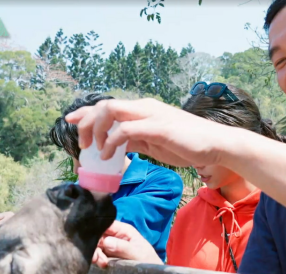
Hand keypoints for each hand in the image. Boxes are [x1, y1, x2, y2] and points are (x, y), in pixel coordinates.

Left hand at [64, 98, 234, 167]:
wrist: (215, 145)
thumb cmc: (187, 144)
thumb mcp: (155, 142)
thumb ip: (135, 140)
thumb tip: (115, 145)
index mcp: (143, 110)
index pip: (108, 106)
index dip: (85, 113)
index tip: (70, 122)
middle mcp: (144, 108)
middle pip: (104, 105)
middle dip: (85, 122)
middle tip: (80, 144)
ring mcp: (151, 115)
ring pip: (111, 111)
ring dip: (95, 129)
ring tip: (93, 149)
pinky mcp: (158, 128)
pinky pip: (126, 130)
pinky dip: (112, 142)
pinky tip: (108, 155)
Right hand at [92, 221, 162, 267]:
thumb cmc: (148, 260)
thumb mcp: (138, 253)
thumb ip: (123, 247)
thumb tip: (106, 241)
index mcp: (124, 230)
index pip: (106, 223)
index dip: (97, 229)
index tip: (93, 240)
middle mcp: (116, 236)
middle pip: (99, 235)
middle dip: (95, 245)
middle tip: (97, 257)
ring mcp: (111, 246)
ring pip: (96, 245)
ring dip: (96, 254)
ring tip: (102, 262)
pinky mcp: (109, 256)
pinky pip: (98, 254)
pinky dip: (97, 259)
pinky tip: (102, 264)